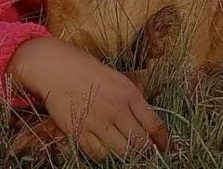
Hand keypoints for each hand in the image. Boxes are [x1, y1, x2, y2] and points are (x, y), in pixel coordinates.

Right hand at [8, 36, 171, 160]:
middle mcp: (116, 108)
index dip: (163, 139)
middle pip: (140, 143)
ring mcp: (97, 122)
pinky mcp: (79, 132)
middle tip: (146, 152)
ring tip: (128, 153)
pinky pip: (99, 154)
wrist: (56, 67)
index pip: (153, 124)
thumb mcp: (117, 78)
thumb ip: (132, 98)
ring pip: (122, 152)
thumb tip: (147, 119)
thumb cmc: (87, 69)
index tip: (166, 146)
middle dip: (147, 151)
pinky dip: (106, 154)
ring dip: (128, 155)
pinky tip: (106, 148)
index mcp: (129, 92)